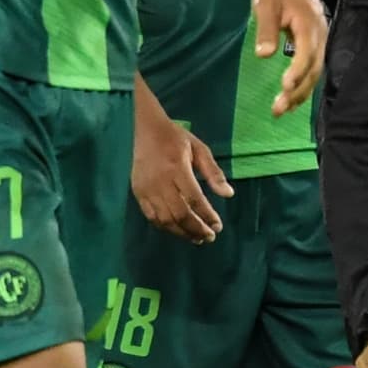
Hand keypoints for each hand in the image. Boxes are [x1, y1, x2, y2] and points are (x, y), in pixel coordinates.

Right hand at [132, 107, 232, 245]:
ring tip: (197, 238)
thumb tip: (229, 194)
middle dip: (197, 229)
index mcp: (177, 168)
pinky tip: (178, 229)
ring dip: (182, 232)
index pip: (194, 199)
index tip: (218, 226)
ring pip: (165, 219)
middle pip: (180, 214)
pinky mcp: (138, 193)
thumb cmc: (174, 138)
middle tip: (210, 236)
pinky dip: (166, 227)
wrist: (143, 129)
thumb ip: (214, 172)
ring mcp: (147, 189)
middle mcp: (160, 181)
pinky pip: (152, 217)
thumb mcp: (199, 148)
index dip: (207, 215)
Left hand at [252, 0, 326, 114]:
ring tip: (282, 110)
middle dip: (298, 91)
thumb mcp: (266, 5)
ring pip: (314, 70)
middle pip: (314, 68)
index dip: (297, 71)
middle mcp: (320, 34)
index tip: (284, 87)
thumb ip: (266, 30)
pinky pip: (312, 66)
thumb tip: (264, 55)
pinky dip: (303, 83)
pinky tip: (290, 97)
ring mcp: (319, 38)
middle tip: (278, 109)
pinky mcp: (314, 41)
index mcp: (309, 24)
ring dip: (300, 92)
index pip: (307, 53)